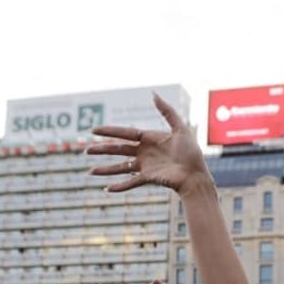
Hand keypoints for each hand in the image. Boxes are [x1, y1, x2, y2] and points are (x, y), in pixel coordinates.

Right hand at [89, 94, 209, 193]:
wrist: (197, 175)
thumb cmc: (192, 152)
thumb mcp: (181, 128)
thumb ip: (167, 111)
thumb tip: (153, 94)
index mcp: (150, 138)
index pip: (125, 133)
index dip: (109, 131)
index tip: (93, 130)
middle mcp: (145, 152)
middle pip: (119, 149)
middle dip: (102, 149)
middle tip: (86, 150)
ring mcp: (145, 166)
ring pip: (121, 167)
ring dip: (106, 169)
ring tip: (91, 171)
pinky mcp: (149, 178)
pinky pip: (131, 182)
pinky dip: (120, 186)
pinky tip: (107, 189)